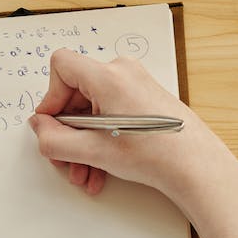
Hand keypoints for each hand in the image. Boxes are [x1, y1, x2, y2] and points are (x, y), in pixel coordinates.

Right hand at [29, 49, 235, 209]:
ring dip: (83, 141)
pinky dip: (101, 137)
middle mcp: (122, 71)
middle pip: (75, 91)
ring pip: (92, 107)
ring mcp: (134, 82)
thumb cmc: (156, 155)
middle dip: (68, 130)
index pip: (61, 65)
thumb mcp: (94, 151)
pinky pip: (109, 110)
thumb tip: (39, 127)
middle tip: (67, 159)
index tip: (52, 125)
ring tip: (86, 173)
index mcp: (108, 76)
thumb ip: (55, 140)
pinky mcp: (142, 95)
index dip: (51, 96)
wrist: (197, 167)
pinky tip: (101, 168)